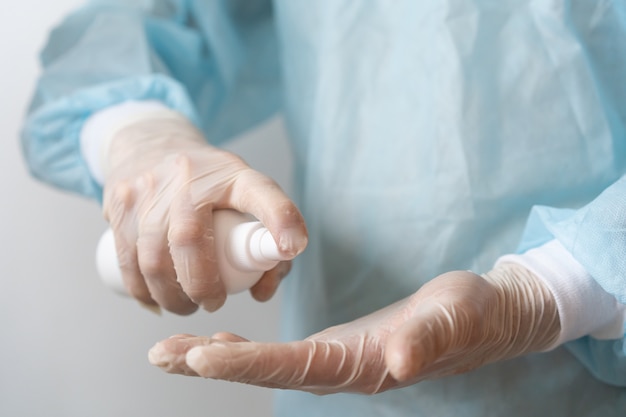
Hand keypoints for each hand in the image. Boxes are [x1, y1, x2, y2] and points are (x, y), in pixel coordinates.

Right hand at [102, 113, 307, 313]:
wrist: (150, 143)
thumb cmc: (207, 182)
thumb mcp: (242, 193)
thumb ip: (263, 241)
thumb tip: (262, 290)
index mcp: (231, 174)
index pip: (260, 193)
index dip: (279, 220)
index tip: (291, 248)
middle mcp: (189, 177)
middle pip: (191, 240)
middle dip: (203, 286)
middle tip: (213, 302)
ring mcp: (148, 190)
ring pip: (153, 259)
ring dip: (172, 296)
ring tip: (187, 305)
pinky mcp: (119, 204)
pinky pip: (127, 262)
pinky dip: (143, 292)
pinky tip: (157, 300)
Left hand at [148, 263, 559, 393]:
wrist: (485, 318)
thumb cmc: (472, 316)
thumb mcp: (453, 319)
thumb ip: (425, 342)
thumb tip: (398, 364)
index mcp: (362, 366)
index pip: (293, 368)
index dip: (246, 364)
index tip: (199, 357)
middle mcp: (341, 371)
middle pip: (266, 373)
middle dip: (212, 365)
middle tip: (160, 356)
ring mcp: (337, 362)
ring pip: (266, 365)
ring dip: (218, 357)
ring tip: (172, 350)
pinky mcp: (338, 346)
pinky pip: (281, 354)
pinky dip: (244, 349)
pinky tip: (218, 341)